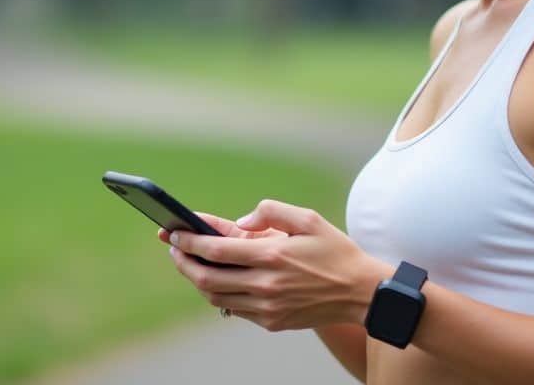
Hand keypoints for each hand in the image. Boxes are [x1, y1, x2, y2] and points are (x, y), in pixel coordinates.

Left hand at [162, 199, 389, 331]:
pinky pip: (234, 309)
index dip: (189, 241)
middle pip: (206, 277)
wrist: (360, 293)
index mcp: (272, 254)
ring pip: (215, 296)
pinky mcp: (272, 322)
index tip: (174, 234)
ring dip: (196, 280)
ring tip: (191, 264)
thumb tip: (238, 223)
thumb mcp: (308, 219)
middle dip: (182, 262)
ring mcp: (267, 307)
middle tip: (174, 249)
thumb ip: (270, 211)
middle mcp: (265, 284)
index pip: (215, 249)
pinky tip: (217, 281)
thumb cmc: (334, 251)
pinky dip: (218, 294)